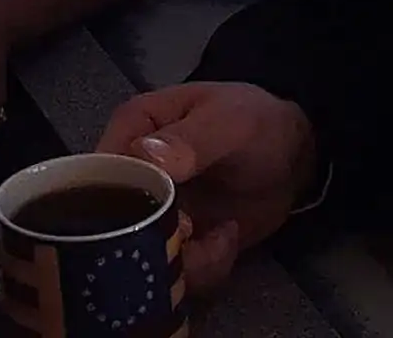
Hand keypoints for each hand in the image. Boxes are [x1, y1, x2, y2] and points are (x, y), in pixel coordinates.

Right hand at [96, 82, 319, 291]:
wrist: (293, 156)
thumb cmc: (255, 123)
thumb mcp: (229, 123)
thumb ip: (189, 140)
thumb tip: (143, 155)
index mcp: (131, 131)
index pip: (99, 173)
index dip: (122, 201)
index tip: (163, 212)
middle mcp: (132, 175)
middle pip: (116, 225)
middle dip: (153, 241)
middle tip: (193, 231)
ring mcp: (153, 213)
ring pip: (143, 256)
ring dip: (185, 260)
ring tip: (222, 236)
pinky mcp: (175, 241)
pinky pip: (173, 270)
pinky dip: (202, 267)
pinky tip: (228, 237)